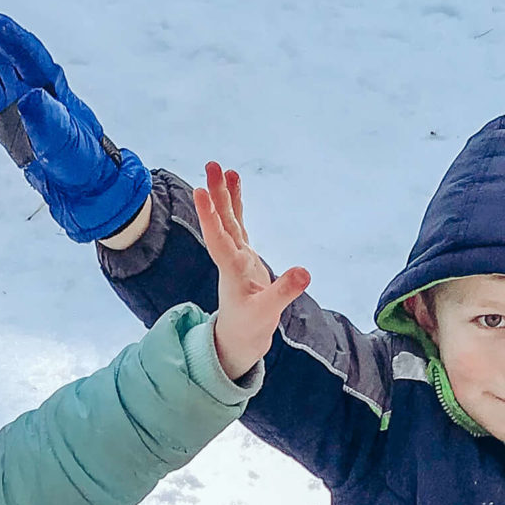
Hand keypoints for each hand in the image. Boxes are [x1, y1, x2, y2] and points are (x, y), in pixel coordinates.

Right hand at [0, 0, 150, 243]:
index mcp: (50, 86)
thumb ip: (49, 120)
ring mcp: (14, 104)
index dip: (5, 33)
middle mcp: (29, 88)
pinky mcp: (2, 123)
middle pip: (3, 52)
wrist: (81, 188)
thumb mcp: (66, 142)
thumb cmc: (80, 162)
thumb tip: (29, 97)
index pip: (25, 52)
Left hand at [194, 163, 309, 381]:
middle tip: (211, 165)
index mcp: (233, 272)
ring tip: (222, 168)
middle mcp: (232, 259)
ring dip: (224, 195)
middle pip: (223, 222)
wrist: (239, 339)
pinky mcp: (244, 257)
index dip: (210, 217)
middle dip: (217, 194)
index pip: (219, 240)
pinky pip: (238, 225)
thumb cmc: (249, 328)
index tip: (200, 193)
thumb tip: (304, 272)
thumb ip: (284, 292)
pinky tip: (233, 185)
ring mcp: (237, 256)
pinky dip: (237, 206)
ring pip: (229, 220)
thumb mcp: (268, 314)